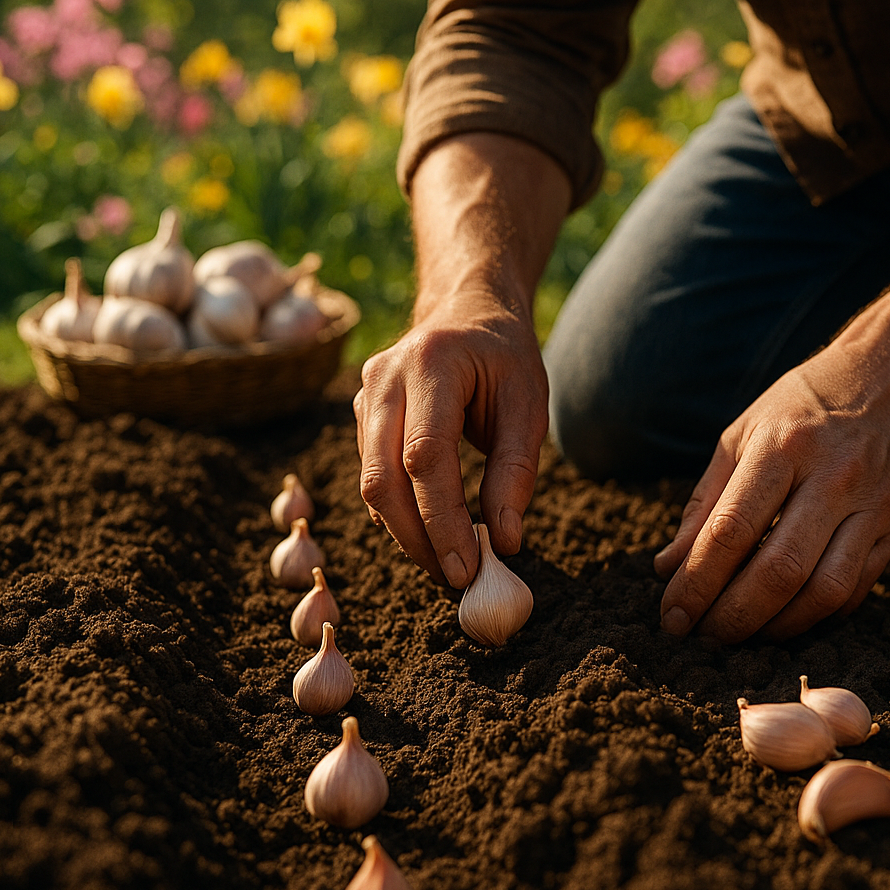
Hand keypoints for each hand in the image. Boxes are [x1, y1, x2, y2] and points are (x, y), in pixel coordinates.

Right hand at [356, 132, 568, 586]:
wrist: (466, 311)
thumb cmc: (504, 358)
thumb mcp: (529, 403)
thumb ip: (517, 469)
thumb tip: (505, 541)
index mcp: (431, 363)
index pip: (425, 456)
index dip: (443, 520)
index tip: (468, 567)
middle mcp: (385, 378)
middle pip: (384, 478)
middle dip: (418, 538)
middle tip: (456, 578)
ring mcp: (364, 396)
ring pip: (372, 484)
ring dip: (408, 532)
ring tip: (450, 562)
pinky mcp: (360, 416)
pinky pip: (373, 477)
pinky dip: (401, 513)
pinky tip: (433, 534)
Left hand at [652, 336, 889, 641]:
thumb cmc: (804, 407)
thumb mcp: (743, 434)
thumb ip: (705, 502)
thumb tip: (669, 567)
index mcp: (783, 446)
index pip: (731, 531)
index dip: (696, 584)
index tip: (672, 616)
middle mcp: (833, 477)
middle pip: (778, 570)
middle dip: (733, 617)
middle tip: (703, 636)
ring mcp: (872, 505)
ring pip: (823, 591)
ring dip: (776, 628)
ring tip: (742, 636)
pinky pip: (855, 590)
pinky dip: (816, 617)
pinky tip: (786, 619)